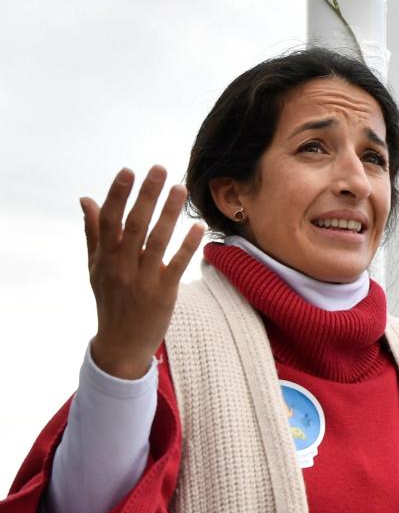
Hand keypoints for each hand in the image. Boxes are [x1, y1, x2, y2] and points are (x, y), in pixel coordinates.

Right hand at [85, 166, 204, 378]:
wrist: (121, 343)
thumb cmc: (110, 300)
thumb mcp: (96, 267)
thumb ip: (93, 233)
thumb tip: (86, 199)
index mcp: (104, 257)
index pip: (110, 219)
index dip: (118, 194)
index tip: (129, 171)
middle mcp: (120, 266)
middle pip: (134, 224)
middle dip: (147, 195)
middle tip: (160, 169)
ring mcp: (141, 279)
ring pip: (156, 241)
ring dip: (169, 213)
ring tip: (180, 189)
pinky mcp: (162, 294)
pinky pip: (176, 265)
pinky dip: (187, 245)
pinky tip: (198, 227)